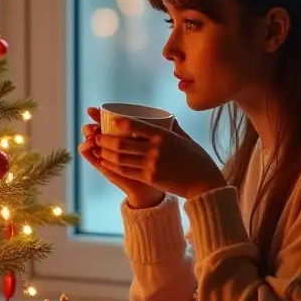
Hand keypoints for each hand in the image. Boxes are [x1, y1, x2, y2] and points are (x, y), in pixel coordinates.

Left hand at [96, 116, 226, 200]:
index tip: (110, 121)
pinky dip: (112, 166)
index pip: (136, 125)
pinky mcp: (149, 178)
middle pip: (122, 143)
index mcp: (164, 136)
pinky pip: (125, 171)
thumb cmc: (198, 159)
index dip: (120, 122)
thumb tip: (166, 117)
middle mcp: (155, 149)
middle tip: (96, 135)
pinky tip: (105, 163)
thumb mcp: (186, 139)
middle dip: (104, 139)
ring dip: (105, 152)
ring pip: (120, 158)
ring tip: (97, 148)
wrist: (204, 184)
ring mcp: (151, 165)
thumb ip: (173, 128)